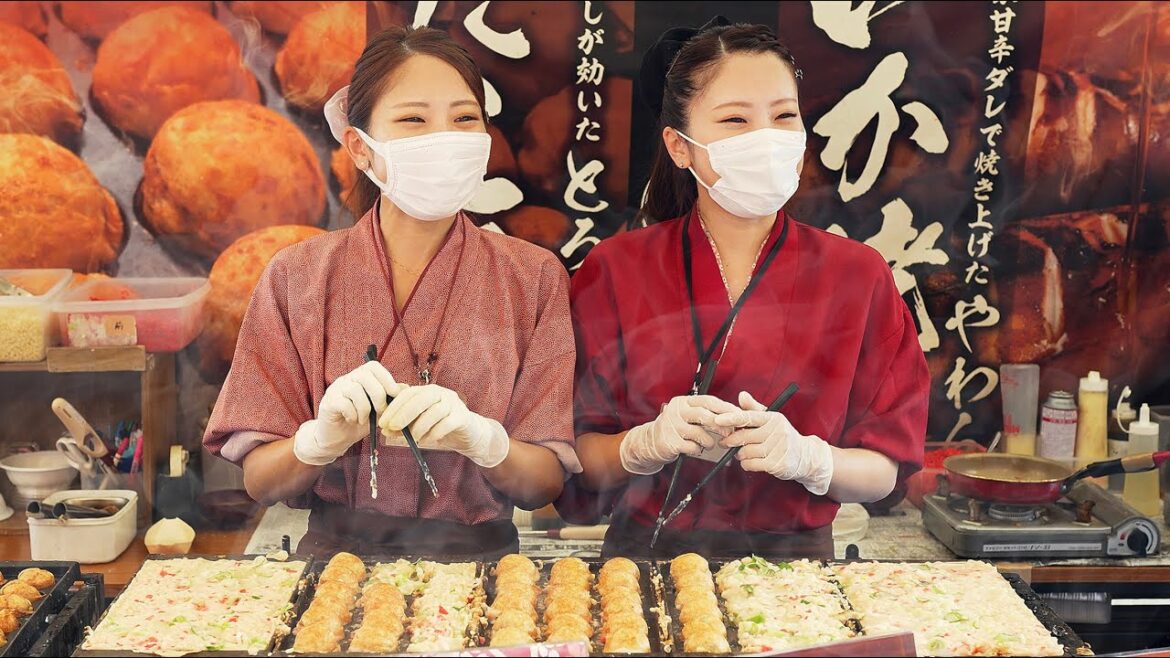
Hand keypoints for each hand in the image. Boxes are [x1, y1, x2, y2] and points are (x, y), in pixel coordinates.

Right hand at [293, 361, 402, 465]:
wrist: (338, 438)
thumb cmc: (361, 421)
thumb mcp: (380, 409)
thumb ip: (390, 397)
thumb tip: (406, 388)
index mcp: (360, 376)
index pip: (373, 366)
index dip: (386, 379)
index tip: (394, 395)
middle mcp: (347, 378)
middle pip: (365, 376)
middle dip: (378, 396)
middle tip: (381, 411)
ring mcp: (336, 389)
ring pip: (354, 390)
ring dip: (364, 409)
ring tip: (364, 419)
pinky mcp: (328, 402)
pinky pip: (343, 403)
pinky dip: (353, 414)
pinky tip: (353, 420)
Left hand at [378, 384, 508, 467]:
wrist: (468, 433)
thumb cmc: (439, 426)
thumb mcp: (418, 423)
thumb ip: (403, 424)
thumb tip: (385, 430)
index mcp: (427, 391)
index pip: (408, 394)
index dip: (394, 407)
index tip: (383, 422)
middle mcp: (441, 393)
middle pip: (421, 398)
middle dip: (405, 413)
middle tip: (393, 427)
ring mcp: (453, 403)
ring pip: (434, 411)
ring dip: (420, 426)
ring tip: (412, 438)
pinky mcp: (462, 416)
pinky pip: (447, 423)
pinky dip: (434, 433)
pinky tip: (427, 440)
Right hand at [619, 395, 740, 474]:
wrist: (650, 441)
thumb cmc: (676, 428)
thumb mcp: (688, 416)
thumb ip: (706, 414)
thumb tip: (732, 416)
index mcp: (684, 402)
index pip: (708, 401)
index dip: (725, 408)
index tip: (738, 415)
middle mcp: (676, 411)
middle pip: (704, 415)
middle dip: (720, 425)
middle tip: (730, 433)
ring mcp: (672, 426)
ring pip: (699, 433)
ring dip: (709, 441)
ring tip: (710, 444)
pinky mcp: (669, 442)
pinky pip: (691, 447)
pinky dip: (697, 449)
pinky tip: (695, 449)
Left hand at [714, 391, 833, 494]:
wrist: (805, 456)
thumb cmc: (783, 436)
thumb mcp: (771, 420)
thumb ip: (754, 409)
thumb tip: (741, 395)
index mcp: (773, 418)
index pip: (749, 416)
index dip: (732, 418)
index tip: (718, 420)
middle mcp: (777, 432)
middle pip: (744, 436)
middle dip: (731, 440)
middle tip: (727, 442)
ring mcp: (778, 448)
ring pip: (746, 452)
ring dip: (740, 454)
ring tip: (744, 452)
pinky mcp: (777, 464)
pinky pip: (751, 464)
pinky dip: (746, 464)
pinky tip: (751, 461)